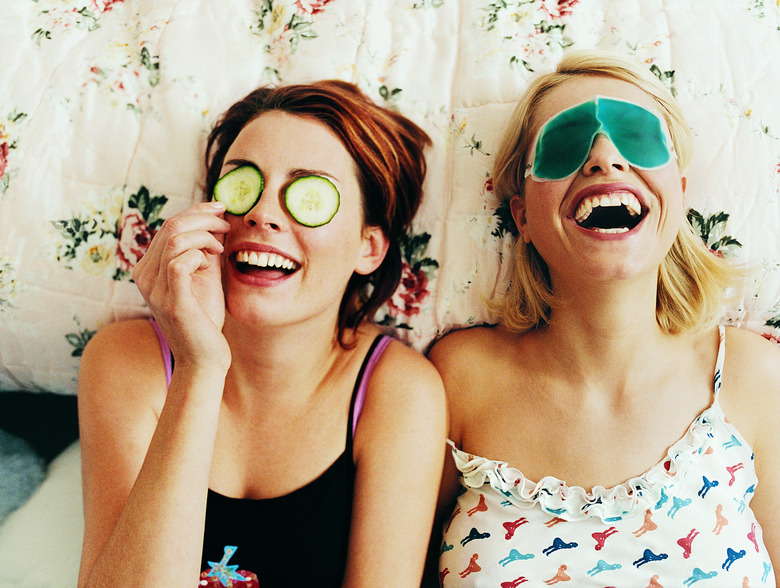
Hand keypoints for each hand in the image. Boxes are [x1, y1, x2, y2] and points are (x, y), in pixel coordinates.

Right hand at [132, 201, 231, 370]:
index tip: (220, 208)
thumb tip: (215, 219)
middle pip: (171, 226)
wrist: (204, 357)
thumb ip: (204, 250)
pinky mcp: (171, 301)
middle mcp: (145, 276)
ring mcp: (155, 289)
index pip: (169, 225)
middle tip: (226, 222)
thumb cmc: (205, 318)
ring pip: (176, 238)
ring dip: (205, 234)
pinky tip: (212, 260)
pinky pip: (180, 261)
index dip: (196, 210)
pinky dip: (200, 254)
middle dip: (204, 217)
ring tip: (221, 246)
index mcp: (148, 267)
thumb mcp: (204, 275)